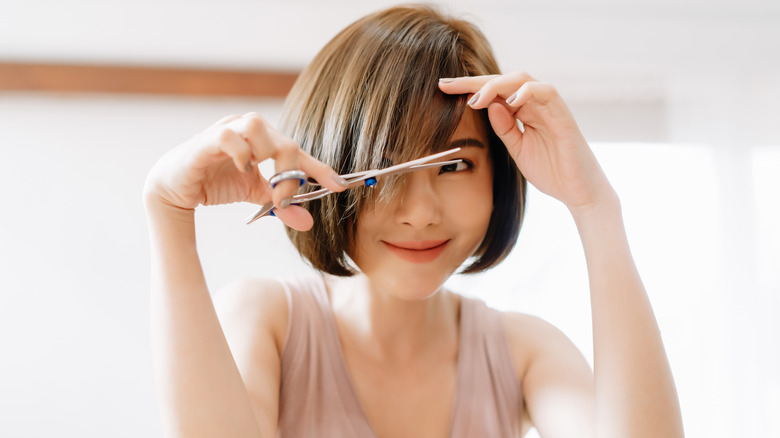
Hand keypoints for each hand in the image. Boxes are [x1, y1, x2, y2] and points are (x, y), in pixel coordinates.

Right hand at [144, 113, 346, 230]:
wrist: (175, 190)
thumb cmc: (216, 183)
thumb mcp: (255, 196)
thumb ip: (281, 205)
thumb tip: (308, 222)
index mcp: (264, 139)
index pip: (297, 150)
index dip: (319, 168)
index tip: (339, 186)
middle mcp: (247, 128)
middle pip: (284, 140)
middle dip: (292, 172)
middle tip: (287, 200)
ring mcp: (226, 129)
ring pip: (257, 125)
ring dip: (268, 155)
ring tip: (265, 182)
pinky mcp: (204, 140)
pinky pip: (227, 136)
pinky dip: (240, 152)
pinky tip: (243, 169)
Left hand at [439, 73, 615, 212]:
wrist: (578, 192)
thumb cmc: (551, 171)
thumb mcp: (517, 149)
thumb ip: (504, 128)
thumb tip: (487, 105)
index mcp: (524, 111)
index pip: (494, 92)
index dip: (469, 88)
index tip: (443, 89)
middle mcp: (536, 104)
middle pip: (504, 80)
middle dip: (474, 81)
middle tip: (448, 85)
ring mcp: (551, 107)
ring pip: (522, 79)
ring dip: (495, 85)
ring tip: (475, 99)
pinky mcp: (563, 115)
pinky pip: (545, 92)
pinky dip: (525, 92)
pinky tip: (507, 102)